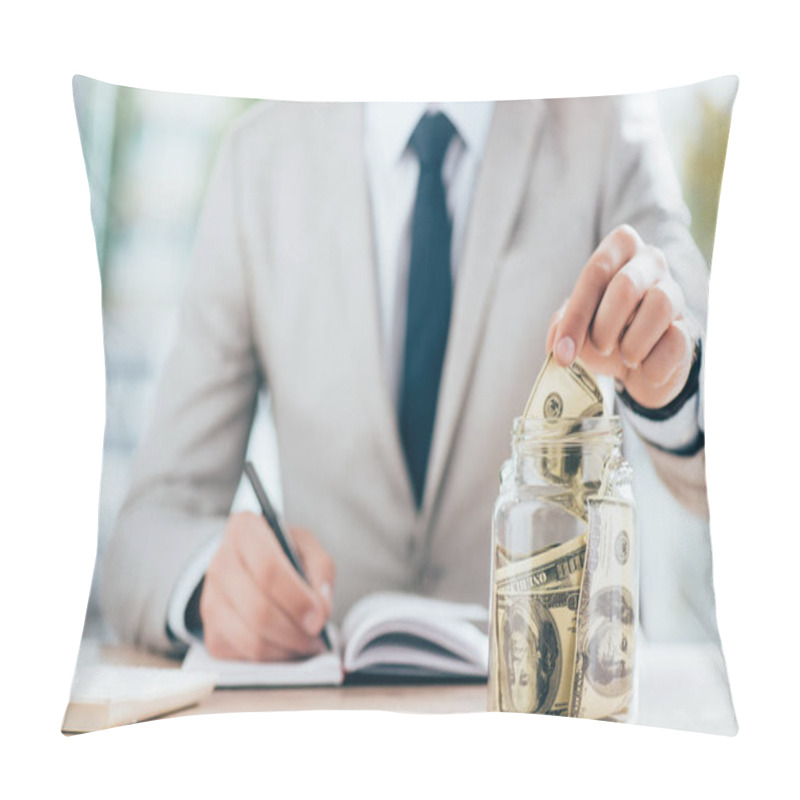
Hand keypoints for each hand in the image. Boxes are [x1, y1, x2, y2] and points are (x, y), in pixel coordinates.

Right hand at [199, 511, 334, 660]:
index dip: (296, 598)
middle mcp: (220, 563)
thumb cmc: (282, 553)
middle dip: (296, 629)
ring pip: (252, 639)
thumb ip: (321, 567)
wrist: (249, 566)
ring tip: (308, 640)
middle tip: (317, 632)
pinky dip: (275, 656)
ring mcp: (210, 601)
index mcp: (243, 530)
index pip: (267, 569)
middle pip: (259, 610)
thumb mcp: (305, 545)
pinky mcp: (212, 633)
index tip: (320, 615)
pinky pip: (247, 656)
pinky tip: (288, 643)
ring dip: (288, 646)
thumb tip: (321, 606)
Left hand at [546, 225, 696, 409]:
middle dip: (604, 327)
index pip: (597, 271)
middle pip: (627, 286)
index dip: (577, 315)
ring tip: (625, 356)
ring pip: (660, 307)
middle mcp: (651, 261)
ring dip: (632, 345)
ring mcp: (675, 292)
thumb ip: (562, 324)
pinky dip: (651, 366)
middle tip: (600, 347)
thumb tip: (559, 341)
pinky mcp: (689, 328)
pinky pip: (675, 343)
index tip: (563, 352)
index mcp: (619, 248)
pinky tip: (644, 367)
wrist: (637, 365)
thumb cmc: (603, 331)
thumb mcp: (575, 325)